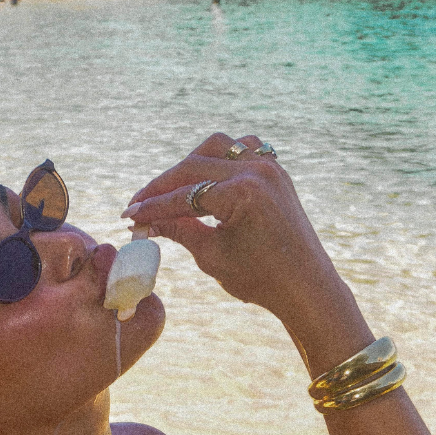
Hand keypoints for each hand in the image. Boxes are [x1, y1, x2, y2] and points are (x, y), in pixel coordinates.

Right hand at [121, 132, 334, 318]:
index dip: (153, 207)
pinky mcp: (277, 171)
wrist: (306, 286)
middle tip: (141, 205)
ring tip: (172, 190)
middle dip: (164, 186)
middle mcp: (257, 171)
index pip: (184, 195)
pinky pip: (244, 148)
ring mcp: (270, 166)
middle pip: (194, 166)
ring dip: (191, 164)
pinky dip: (222, 157)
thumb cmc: (260, 279)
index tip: (129, 216)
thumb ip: (179, 230)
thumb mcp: (212, 256)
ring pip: (217, 147)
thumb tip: (146, 220)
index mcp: (242, 193)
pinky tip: (207, 175)